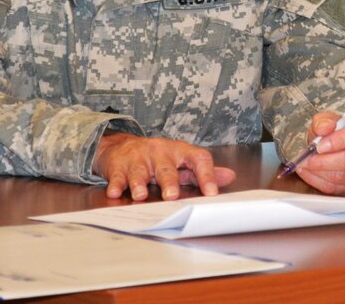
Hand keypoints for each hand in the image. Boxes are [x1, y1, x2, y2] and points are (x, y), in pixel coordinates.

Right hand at [93, 132, 235, 200]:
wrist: (122, 147)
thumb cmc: (158, 158)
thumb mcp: (182, 161)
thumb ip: (202, 171)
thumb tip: (229, 177)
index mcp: (180, 151)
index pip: (198, 159)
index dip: (206, 175)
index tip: (212, 193)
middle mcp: (160, 152)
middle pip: (166, 167)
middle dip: (169, 181)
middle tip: (171, 196)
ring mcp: (138, 158)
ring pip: (140, 171)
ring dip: (140, 183)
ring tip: (141, 195)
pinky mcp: (119, 166)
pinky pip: (117, 176)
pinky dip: (115, 184)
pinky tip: (115, 192)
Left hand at [293, 111, 344, 194]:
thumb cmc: (342, 130)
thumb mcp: (332, 118)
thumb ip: (324, 121)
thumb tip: (323, 129)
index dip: (339, 140)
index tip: (320, 145)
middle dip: (324, 161)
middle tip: (306, 159)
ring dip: (320, 172)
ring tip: (305, 165)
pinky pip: (340, 188)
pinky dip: (321, 182)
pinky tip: (310, 174)